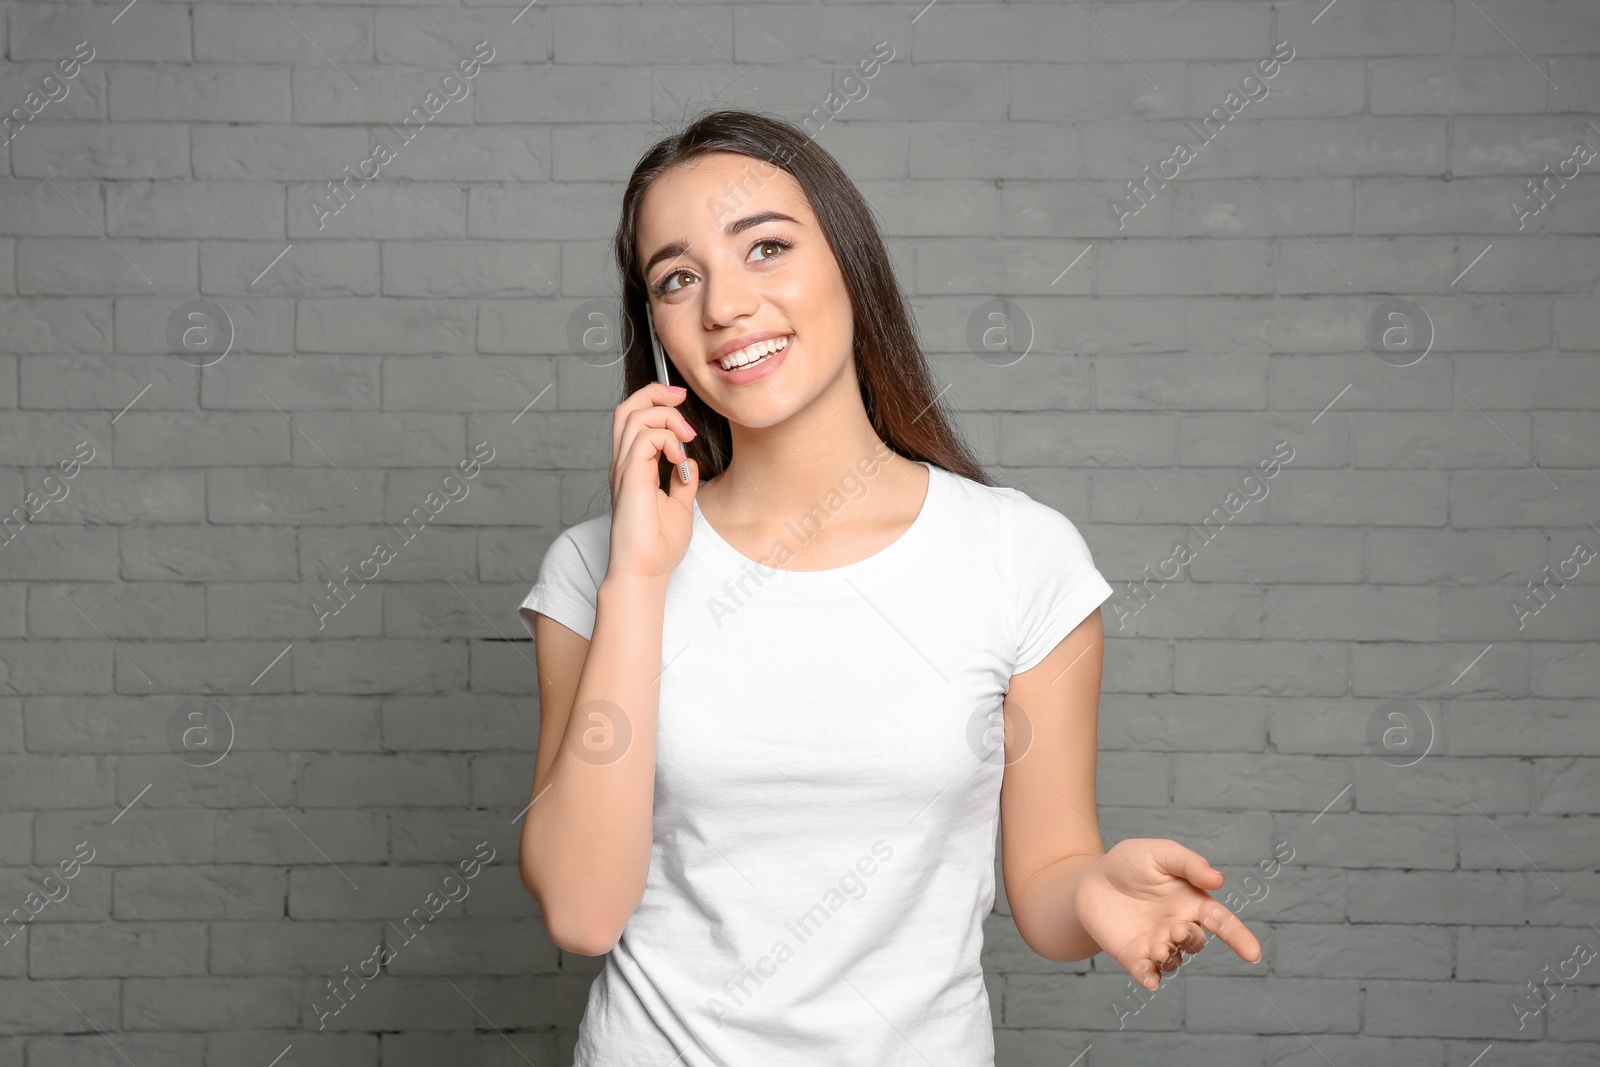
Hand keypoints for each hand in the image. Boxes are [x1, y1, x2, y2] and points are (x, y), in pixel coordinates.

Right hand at [606, 381, 699, 581]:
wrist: (646, 571)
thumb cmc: (658, 546)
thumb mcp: (679, 506)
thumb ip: (682, 482)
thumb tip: (690, 463)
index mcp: (632, 467)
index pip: (634, 418)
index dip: (656, 401)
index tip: (683, 403)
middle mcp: (623, 464)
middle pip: (626, 408)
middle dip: (655, 393)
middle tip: (682, 398)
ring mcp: (624, 469)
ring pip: (634, 417)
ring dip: (666, 418)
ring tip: (686, 438)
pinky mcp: (630, 478)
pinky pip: (644, 439)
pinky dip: (666, 439)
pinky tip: (679, 458)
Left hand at [1072, 837, 1262, 990]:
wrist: (1092, 879)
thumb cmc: (1131, 863)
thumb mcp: (1159, 853)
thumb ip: (1189, 864)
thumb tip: (1219, 879)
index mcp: (1192, 902)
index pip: (1222, 922)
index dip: (1240, 937)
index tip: (1253, 954)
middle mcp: (1179, 927)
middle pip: (1196, 943)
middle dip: (1190, 940)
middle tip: (1175, 930)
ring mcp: (1157, 944)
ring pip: (1174, 960)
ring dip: (1170, 957)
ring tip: (1156, 947)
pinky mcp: (1134, 956)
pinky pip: (1148, 973)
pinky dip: (1150, 978)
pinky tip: (1149, 979)